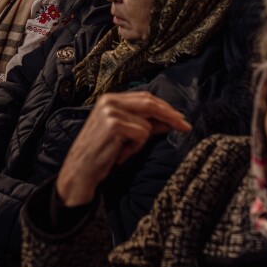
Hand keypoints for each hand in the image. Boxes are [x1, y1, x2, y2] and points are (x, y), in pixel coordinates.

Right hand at [56, 92, 190, 206]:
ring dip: (140, 142)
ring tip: (124, 151)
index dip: (165, 107)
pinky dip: (135, 147)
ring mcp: (110, 111)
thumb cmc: (102, 152)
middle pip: (150, 103)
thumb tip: (170, 121)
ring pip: (146, 124)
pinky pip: (141, 135)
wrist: (81, 170)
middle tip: (185, 127)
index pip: (145, 97)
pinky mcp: (113, 125)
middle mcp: (109, 101)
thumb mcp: (125, 135)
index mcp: (110, 99)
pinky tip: (120, 153)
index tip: (180, 118)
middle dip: (170, 116)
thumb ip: (145, 124)